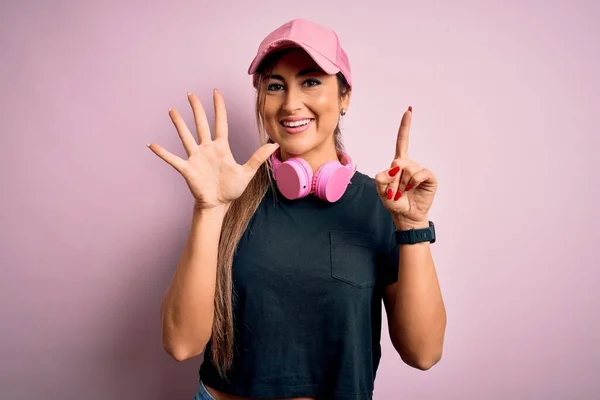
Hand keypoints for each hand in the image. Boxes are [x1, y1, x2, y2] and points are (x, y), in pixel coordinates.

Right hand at [147, 90, 278, 210]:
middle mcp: (207, 149)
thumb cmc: (231, 189)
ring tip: (172, 111)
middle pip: (201, 124)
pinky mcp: (188, 169)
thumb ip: (258, 157)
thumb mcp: (247, 172)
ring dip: (179, 124)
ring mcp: (196, 158)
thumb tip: (274, 144)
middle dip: (196, 109)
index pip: (220, 122)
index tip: (215, 92)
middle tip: (190, 94)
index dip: (219, 107)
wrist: (219, 204)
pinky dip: (163, 153)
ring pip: (186, 136)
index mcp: (221, 147)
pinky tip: (152, 145)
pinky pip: (173, 159)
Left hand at [375, 107, 437, 227]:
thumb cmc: (394, 202)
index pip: (402, 141)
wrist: (406, 215)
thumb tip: (394, 169)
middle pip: (398, 162)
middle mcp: (410, 164)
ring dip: (402, 185)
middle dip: (394, 179)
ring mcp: (420, 170)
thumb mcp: (381, 191)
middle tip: (396, 191)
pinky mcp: (429, 177)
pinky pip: (419, 174)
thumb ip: (381, 179)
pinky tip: (413, 189)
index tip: (409, 111)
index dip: (405, 127)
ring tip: (404, 192)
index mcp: (398, 163)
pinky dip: (412, 183)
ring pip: (408, 170)